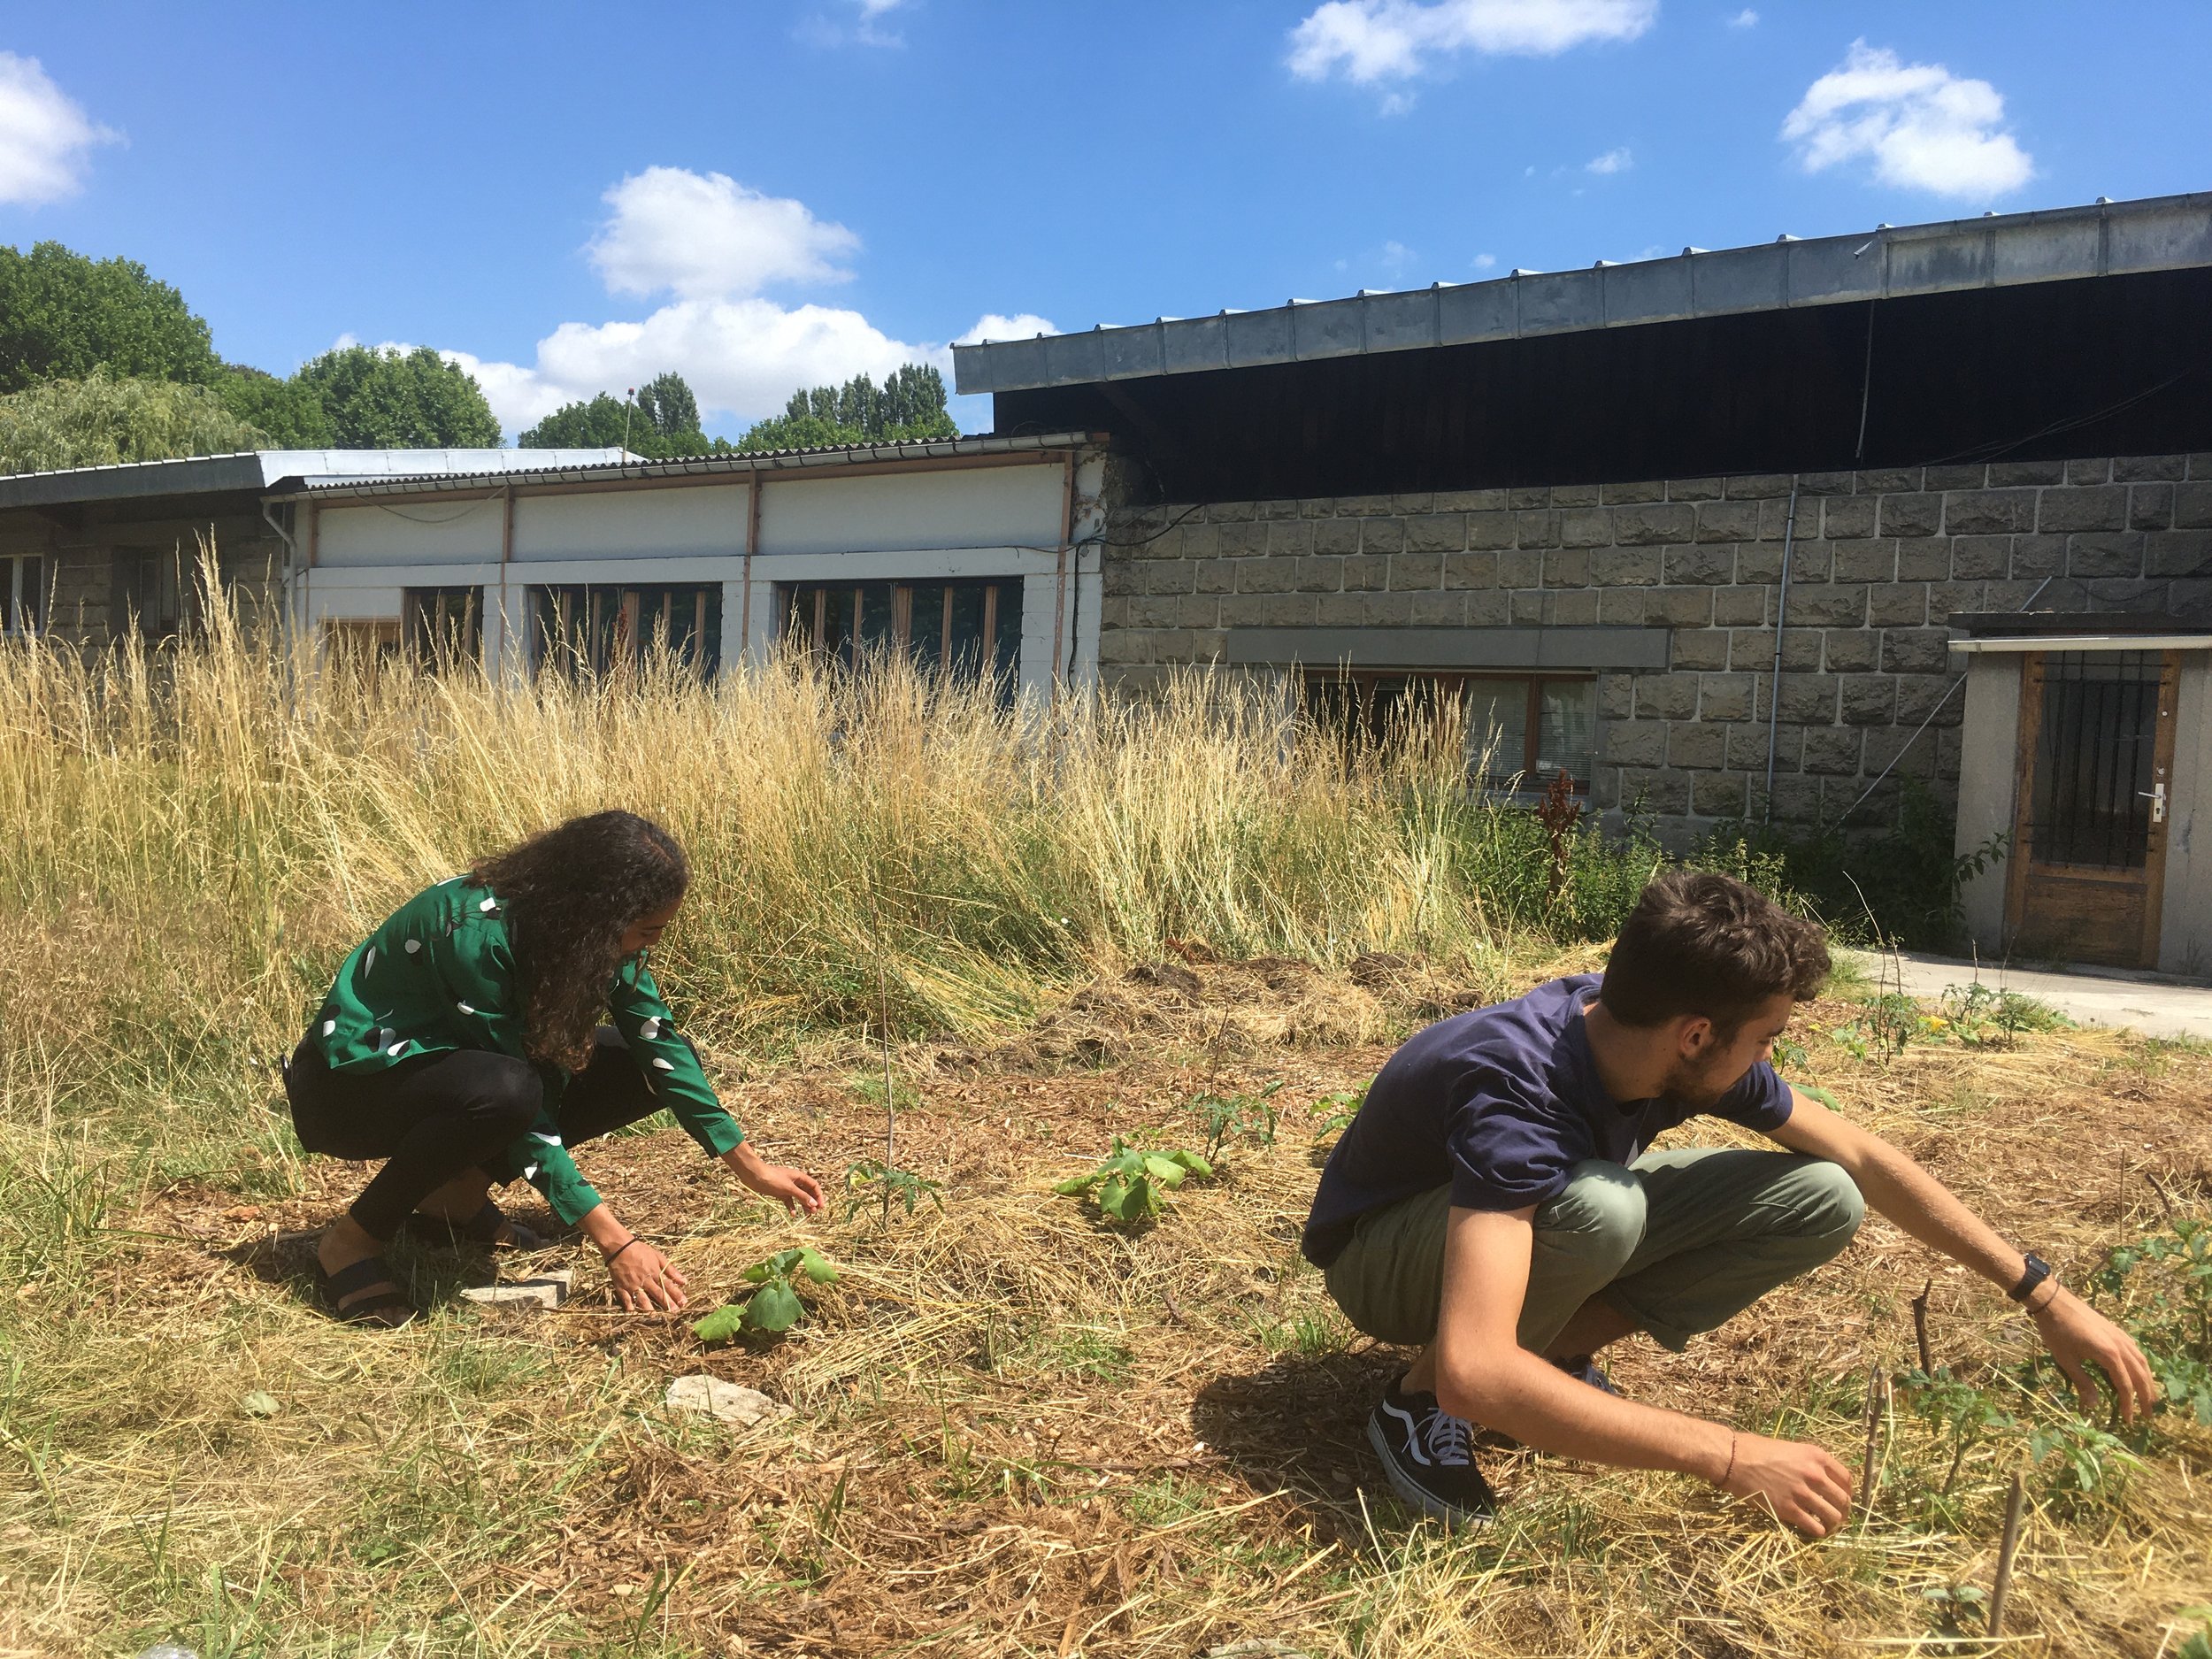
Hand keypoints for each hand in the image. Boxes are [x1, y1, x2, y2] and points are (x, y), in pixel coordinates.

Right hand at [606, 1237, 688, 1311]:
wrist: (619, 1247)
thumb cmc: (640, 1250)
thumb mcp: (658, 1256)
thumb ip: (670, 1269)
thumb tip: (683, 1280)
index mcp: (654, 1272)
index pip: (668, 1286)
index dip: (676, 1294)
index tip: (684, 1302)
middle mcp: (645, 1280)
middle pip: (658, 1294)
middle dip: (667, 1304)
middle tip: (675, 1312)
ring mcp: (632, 1285)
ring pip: (642, 1300)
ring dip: (650, 1309)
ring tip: (656, 1317)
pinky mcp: (621, 1287)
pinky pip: (626, 1300)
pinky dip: (630, 1307)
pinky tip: (635, 1313)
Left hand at [727, 1149, 825, 1215]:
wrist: (754, 1175)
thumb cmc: (772, 1178)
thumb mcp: (789, 1188)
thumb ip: (801, 1196)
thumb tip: (814, 1204)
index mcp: (799, 1177)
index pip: (814, 1186)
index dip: (819, 1196)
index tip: (821, 1206)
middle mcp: (795, 1182)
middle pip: (807, 1192)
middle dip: (811, 1202)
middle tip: (814, 1213)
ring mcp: (787, 1187)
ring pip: (798, 1197)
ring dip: (803, 1205)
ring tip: (806, 1215)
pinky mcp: (779, 1192)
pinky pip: (788, 1200)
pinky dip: (791, 1206)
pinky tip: (792, 1213)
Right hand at [1719, 1431, 1854, 1537]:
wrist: (1733, 1459)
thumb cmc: (1757, 1450)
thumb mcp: (1790, 1449)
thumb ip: (1809, 1463)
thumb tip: (1823, 1480)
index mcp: (1816, 1456)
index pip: (1846, 1478)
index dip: (1847, 1491)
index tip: (1842, 1497)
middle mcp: (1814, 1474)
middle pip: (1843, 1500)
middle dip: (1842, 1510)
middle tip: (1836, 1514)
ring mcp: (1802, 1493)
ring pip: (1832, 1516)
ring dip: (1832, 1522)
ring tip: (1826, 1524)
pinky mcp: (1789, 1510)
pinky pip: (1814, 1527)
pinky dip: (1818, 1531)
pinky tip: (1814, 1529)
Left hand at [2032, 1286, 2159, 1422]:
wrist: (2054, 1301)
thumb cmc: (2056, 1331)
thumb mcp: (2066, 1360)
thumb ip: (2083, 1383)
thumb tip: (2094, 1406)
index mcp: (2110, 1355)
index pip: (2125, 1386)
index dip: (2128, 1405)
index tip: (2128, 1421)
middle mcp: (2121, 1346)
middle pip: (2140, 1375)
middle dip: (2145, 1397)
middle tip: (2147, 1415)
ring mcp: (2121, 1336)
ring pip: (2142, 1362)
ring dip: (2147, 1381)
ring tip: (2149, 1398)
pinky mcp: (2116, 1330)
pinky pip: (2136, 1351)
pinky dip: (2141, 1366)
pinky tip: (2139, 1372)